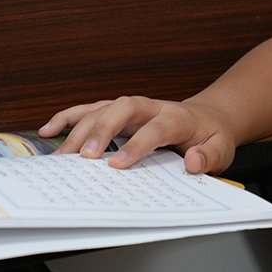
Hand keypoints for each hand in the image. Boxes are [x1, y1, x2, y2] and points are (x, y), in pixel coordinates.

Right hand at [39, 96, 237, 172]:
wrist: (208, 117)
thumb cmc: (211, 136)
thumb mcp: (222, 149)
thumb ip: (210, 156)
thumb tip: (193, 161)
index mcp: (178, 117)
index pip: (156, 127)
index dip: (136, 144)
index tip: (118, 165)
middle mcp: (152, 107)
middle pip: (124, 109)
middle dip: (102, 130)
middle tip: (85, 157)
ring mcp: (133, 107)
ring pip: (103, 108)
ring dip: (81, 127)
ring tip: (61, 154)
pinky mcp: (119, 111)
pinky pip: (91, 109)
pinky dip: (69, 117)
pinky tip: (49, 130)